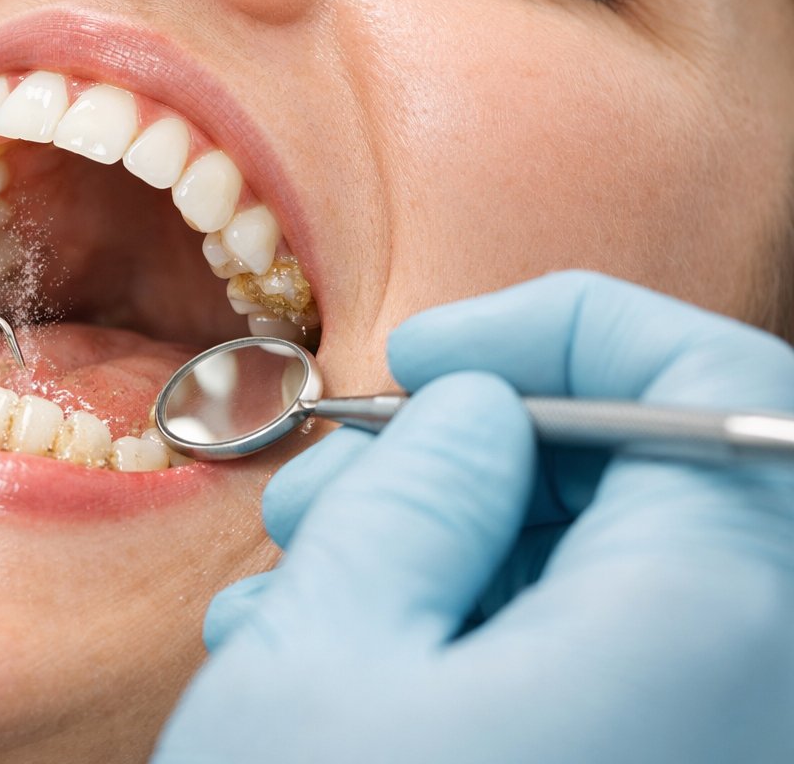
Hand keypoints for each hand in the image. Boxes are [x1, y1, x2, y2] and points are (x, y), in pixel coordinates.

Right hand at [156, 272, 793, 763]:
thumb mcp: (328, 653)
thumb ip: (422, 496)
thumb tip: (484, 416)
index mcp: (715, 632)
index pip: (712, 385)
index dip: (568, 328)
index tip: (436, 352)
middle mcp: (755, 700)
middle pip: (653, 492)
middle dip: (479, 460)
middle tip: (335, 485)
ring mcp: (706, 753)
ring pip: (607, 590)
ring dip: (452, 556)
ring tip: (301, 584)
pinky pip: (591, 678)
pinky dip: (473, 645)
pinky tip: (339, 661)